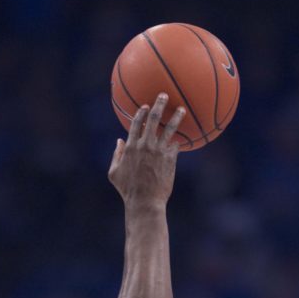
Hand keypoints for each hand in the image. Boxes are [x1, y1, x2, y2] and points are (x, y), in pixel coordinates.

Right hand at [108, 93, 185, 207]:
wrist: (145, 201)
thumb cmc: (127, 190)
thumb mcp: (114, 173)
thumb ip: (116, 155)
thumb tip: (119, 141)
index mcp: (131, 146)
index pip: (136, 122)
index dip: (141, 112)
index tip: (146, 106)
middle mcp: (145, 145)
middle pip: (154, 118)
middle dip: (160, 104)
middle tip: (165, 96)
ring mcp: (159, 151)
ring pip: (169, 128)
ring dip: (176, 117)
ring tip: (182, 109)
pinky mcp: (170, 159)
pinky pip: (175, 145)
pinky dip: (178, 141)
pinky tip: (183, 138)